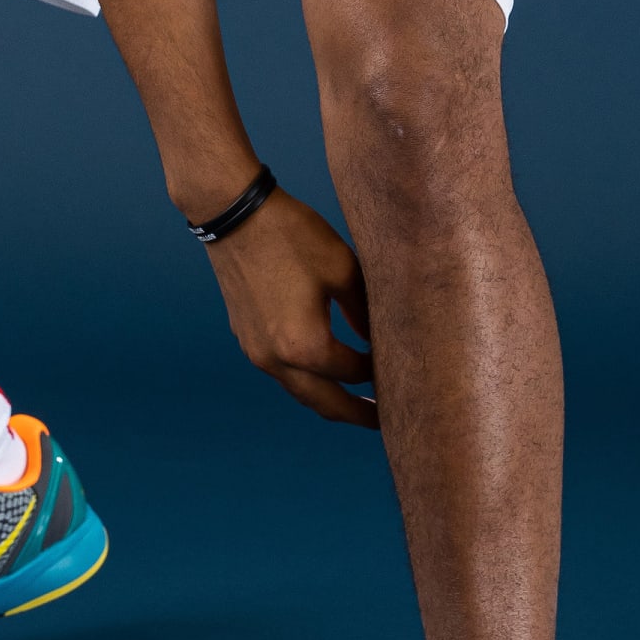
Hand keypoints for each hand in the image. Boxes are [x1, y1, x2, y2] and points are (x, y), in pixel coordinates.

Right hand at [207, 186, 376, 426]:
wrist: (235, 216)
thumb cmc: (292, 236)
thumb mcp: (343, 269)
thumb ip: (365, 311)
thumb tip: (380, 340)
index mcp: (305, 346)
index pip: (354, 374)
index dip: (380, 374)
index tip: (404, 374)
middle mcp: (276, 360)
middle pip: (325, 403)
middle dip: (356, 414)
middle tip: (384, 424)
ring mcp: (256, 352)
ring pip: (300, 392)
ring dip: (329, 400)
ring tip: (357, 402)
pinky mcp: (246, 338)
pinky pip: (282, 373)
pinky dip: (307, 380)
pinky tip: (323, 369)